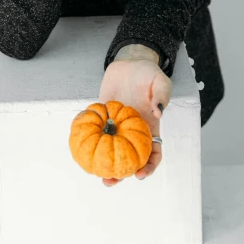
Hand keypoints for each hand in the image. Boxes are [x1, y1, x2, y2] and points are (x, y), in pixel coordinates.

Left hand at [98, 58, 171, 186]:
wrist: (130, 62)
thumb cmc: (148, 73)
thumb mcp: (161, 81)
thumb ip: (162, 96)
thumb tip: (158, 113)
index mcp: (149, 128)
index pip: (152, 154)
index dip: (148, 167)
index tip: (140, 174)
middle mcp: (133, 131)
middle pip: (129, 160)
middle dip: (121, 175)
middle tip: (110, 181)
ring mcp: (117, 126)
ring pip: (111, 151)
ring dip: (104, 165)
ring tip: (95, 174)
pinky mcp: (103, 117)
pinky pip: (95, 132)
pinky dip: (90, 142)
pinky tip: (81, 149)